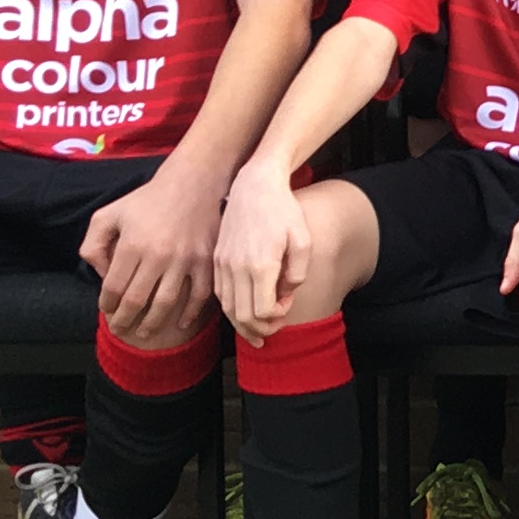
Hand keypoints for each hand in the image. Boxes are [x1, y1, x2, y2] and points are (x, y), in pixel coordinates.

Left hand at [83, 165, 225, 346]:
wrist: (192, 184)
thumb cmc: (147, 200)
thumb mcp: (108, 214)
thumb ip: (93, 244)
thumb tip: (100, 275)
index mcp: (132, 245)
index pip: (113, 287)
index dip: (106, 305)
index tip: (106, 311)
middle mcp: (158, 255)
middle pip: (137, 300)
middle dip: (124, 320)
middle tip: (119, 329)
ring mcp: (185, 260)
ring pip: (166, 304)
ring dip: (152, 323)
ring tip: (144, 333)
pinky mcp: (206, 262)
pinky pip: (199, 296)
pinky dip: (189, 313)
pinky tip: (180, 323)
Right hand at [211, 165, 313, 341]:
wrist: (254, 186)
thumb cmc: (283, 212)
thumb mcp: (302, 241)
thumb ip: (297, 274)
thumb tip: (285, 295)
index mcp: (260, 265)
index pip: (263, 311)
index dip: (276, 317)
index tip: (286, 305)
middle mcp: (236, 268)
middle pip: (243, 315)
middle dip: (260, 329)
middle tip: (273, 330)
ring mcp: (223, 264)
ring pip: (228, 308)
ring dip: (242, 324)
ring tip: (257, 332)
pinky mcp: (216, 259)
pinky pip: (220, 294)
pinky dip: (231, 309)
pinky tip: (243, 312)